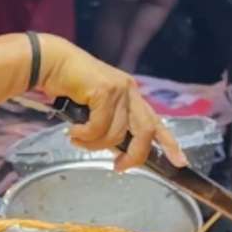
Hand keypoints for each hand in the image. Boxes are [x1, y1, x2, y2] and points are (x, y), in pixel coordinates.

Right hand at [34, 36, 179, 172]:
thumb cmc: (70, 88)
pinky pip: (99, 126)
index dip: (170, 144)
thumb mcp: (96, 110)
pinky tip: (73, 131)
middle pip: (145, 132)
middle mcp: (130, 91)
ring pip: (116, 134)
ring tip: (77, 140)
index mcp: (132, 97)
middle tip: (118, 167)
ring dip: (94, 145)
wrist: (52, 64)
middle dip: (134, 155)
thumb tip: (118, 152)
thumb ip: (110, 125)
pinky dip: (84, 136)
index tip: (179, 162)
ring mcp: (120, 89)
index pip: (157, 122)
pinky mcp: (105, 91)